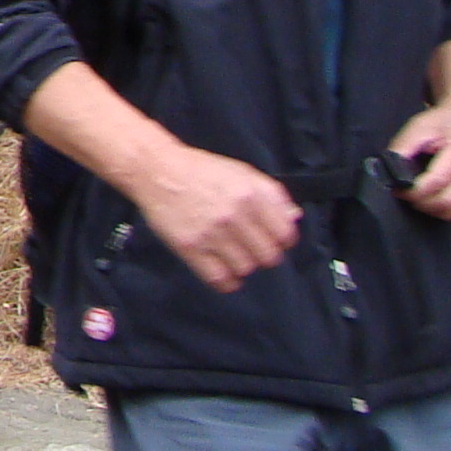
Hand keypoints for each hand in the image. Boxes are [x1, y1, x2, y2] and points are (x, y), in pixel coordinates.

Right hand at [137, 142, 302, 292]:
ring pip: (246, 268)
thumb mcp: (241, 171)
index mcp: (250, 193)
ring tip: (233, 256)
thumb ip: (270, 194)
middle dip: (263, 254)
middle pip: (268, 256)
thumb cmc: (199, 170)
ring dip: (243, 265)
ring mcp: (211, 232)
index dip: (283, 240)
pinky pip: (219, 278)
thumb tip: (293, 217)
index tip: (274, 240)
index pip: (285, 234)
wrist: (157, 170)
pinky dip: (227, 281)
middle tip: (252, 248)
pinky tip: (224, 272)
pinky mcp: (190, 247)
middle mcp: (234, 214)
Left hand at [392, 100, 450, 219]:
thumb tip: (391, 173)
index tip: (398, 188)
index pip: (438, 181)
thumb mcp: (418, 126)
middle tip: (406, 193)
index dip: (414, 190)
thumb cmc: (442, 122)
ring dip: (430, 208)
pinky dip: (442, 209)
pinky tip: (432, 196)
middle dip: (420, 202)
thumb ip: (403, 148)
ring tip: (418, 194)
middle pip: (446, 201)